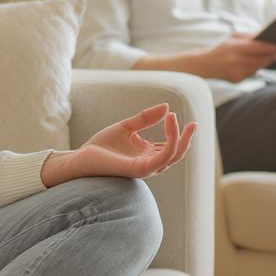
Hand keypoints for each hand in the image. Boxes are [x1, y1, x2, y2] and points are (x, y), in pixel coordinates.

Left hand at [41, 103, 195, 185]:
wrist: (81, 157)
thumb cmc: (101, 145)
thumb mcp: (126, 126)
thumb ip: (145, 118)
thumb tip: (167, 107)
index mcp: (147, 154)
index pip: (171, 146)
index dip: (178, 132)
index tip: (174, 114)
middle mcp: (150, 163)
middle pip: (177, 154)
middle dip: (187, 139)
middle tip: (194, 123)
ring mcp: (146, 168)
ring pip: (173, 156)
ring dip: (178, 137)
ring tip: (173, 118)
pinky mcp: (139, 169)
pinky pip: (162, 159)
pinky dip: (170, 144)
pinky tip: (170, 128)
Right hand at [196, 32, 275, 81]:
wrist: (204, 65)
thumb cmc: (220, 48)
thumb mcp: (231, 37)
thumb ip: (247, 36)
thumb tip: (264, 33)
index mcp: (232, 47)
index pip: (255, 47)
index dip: (268, 47)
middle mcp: (234, 61)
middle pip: (259, 59)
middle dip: (270, 56)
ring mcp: (235, 72)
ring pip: (257, 68)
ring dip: (264, 63)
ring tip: (271, 58)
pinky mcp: (236, 80)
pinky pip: (251, 74)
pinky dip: (255, 69)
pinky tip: (258, 64)